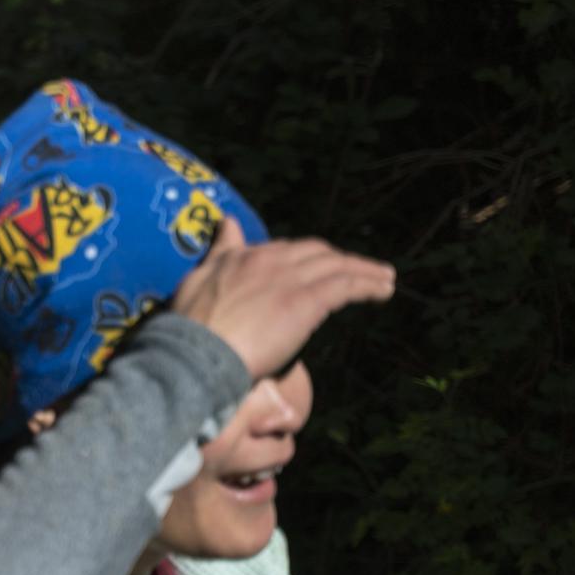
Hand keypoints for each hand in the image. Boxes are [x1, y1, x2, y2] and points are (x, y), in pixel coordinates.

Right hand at [169, 229, 395, 380]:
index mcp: (241, 255)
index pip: (282, 248)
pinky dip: (368, 285)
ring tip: (384, 278)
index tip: (318, 264)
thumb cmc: (190, 327)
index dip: (304, 256)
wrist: (196, 352)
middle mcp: (269, 259)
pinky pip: (346, 286)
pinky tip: (383, 290)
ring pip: (337, 266)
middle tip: (358, 270)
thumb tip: (229, 222)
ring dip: (364, 270)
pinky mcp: (307, 301)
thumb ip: (219, 251)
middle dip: (339, 259)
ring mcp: (289, 278)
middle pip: (316, 252)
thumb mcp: (197, 278)